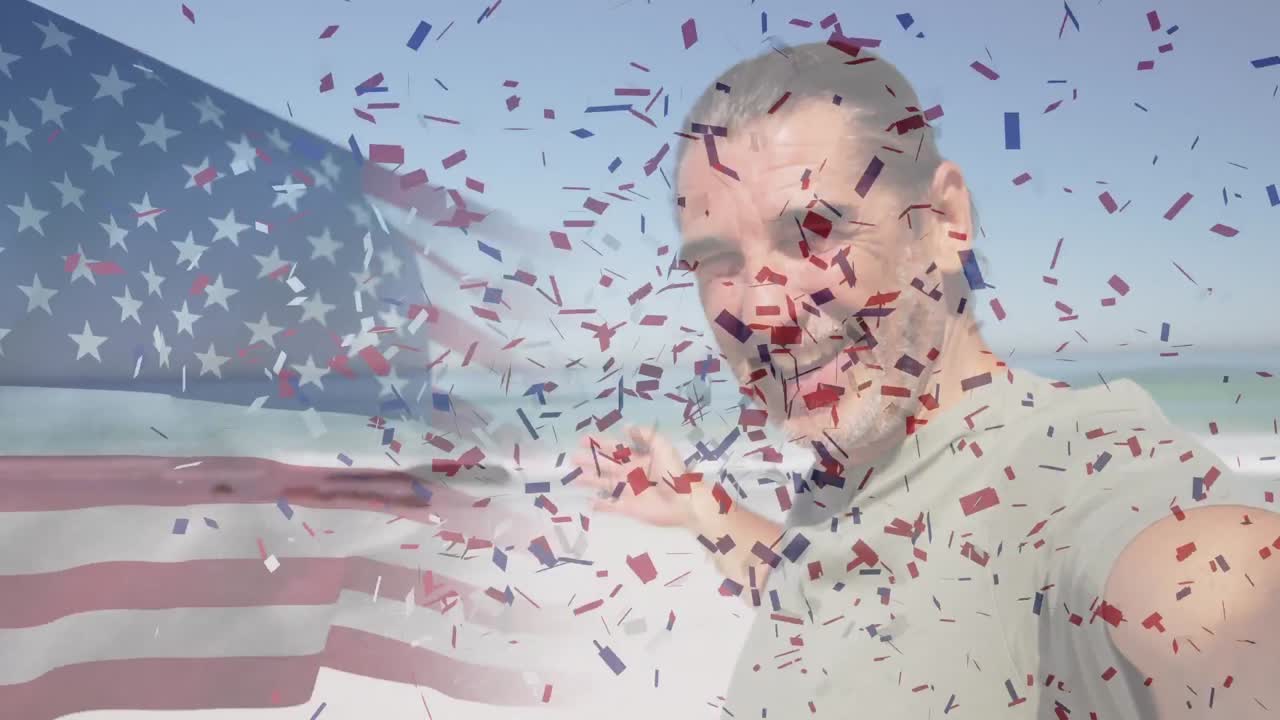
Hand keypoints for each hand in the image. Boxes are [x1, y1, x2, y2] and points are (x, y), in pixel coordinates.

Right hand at [571, 425, 707, 528]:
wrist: (684, 501)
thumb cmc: (673, 473)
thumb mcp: (662, 446)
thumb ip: (645, 435)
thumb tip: (627, 426)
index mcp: (638, 458)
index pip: (615, 449)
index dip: (600, 444)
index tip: (583, 439)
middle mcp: (631, 473)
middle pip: (606, 465)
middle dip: (590, 461)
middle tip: (573, 457)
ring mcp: (629, 490)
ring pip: (605, 484)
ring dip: (590, 480)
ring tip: (574, 477)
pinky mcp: (629, 507)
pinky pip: (611, 505)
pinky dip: (600, 505)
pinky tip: (588, 502)